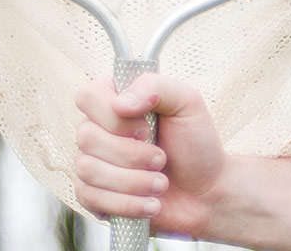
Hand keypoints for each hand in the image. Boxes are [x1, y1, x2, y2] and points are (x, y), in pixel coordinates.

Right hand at [74, 72, 228, 237]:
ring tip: (161, 184)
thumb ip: (155, 87)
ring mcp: (91, 163)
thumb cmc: (195, 142)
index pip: (88, 96)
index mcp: (115, 100)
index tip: (146, 129)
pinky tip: (150, 203)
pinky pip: (90, 198)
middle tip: (162, 159)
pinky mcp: (92, 195)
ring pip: (87, 170)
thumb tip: (120, 103)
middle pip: (86, 137)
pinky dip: (127, 203)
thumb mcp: (187, 103)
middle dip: (131, 154)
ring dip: (133, 181)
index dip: (113, 116)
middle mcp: (98, 129)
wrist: (205, 192)